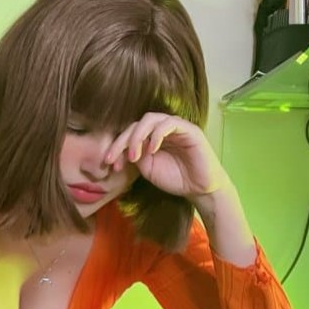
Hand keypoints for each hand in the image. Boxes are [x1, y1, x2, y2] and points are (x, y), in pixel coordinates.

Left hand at [106, 112, 231, 201]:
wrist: (199, 189)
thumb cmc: (176, 179)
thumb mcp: (148, 169)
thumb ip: (135, 156)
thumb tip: (120, 150)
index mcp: (151, 137)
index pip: (130, 133)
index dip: (117, 146)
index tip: (109, 163)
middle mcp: (162, 128)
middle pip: (136, 124)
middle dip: (122, 141)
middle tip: (114, 158)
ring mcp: (176, 127)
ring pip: (150, 119)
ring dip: (137, 137)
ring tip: (134, 157)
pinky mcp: (189, 129)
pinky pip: (169, 123)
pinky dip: (156, 135)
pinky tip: (151, 150)